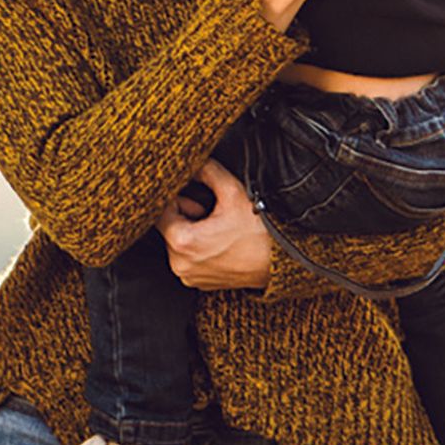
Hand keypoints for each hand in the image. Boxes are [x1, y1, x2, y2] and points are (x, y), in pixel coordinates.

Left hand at [156, 159, 270, 289]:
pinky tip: (219, 243)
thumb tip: (191, 161)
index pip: (160, 211)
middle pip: (168, 226)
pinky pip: (188, 257)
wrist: (284, 264)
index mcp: (182, 242)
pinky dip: (197, 247)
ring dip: (191, 230)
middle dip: (185, 214)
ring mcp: (189, 276)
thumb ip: (206, 170)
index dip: (175, 198)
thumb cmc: (260, 231)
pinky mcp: (199, 283)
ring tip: (217, 228)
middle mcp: (180, 263)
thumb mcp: (232, 191)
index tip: (193, 195)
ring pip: (178, 241)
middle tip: (210, 212)